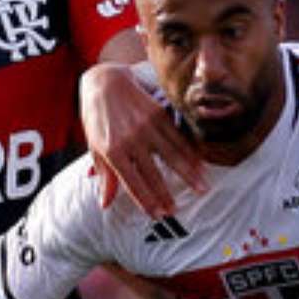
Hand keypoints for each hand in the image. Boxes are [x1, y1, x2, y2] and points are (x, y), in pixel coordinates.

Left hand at [79, 64, 204, 217]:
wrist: (104, 82)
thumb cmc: (96, 118)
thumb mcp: (95, 147)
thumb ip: (105, 177)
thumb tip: (105, 204)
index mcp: (113, 151)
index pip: (133, 183)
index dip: (146, 201)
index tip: (157, 215)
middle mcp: (131, 140)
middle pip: (154, 174)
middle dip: (166, 195)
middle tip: (177, 212)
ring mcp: (147, 126)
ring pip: (173, 156)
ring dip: (189, 174)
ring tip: (202, 189)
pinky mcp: (159, 114)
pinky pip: (178, 137)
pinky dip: (190, 152)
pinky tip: (200, 164)